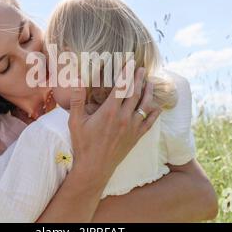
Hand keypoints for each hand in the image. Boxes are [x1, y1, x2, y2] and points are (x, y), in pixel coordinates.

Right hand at [68, 64, 161, 183]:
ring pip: (144, 105)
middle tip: (142, 68)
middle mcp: (123, 117)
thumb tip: (77, 81)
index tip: (131, 63)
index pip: (121, 87)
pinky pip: (149, 122)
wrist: (94, 168)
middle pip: (135, 93)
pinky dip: (154, 113)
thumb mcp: (75, 121)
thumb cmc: (83, 144)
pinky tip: (156, 107)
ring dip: (148, 92)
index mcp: (109, 111)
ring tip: (150, 82)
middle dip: (139, 79)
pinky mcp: (136, 137)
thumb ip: (77, 100)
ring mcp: (132, 127)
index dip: (126, 73)